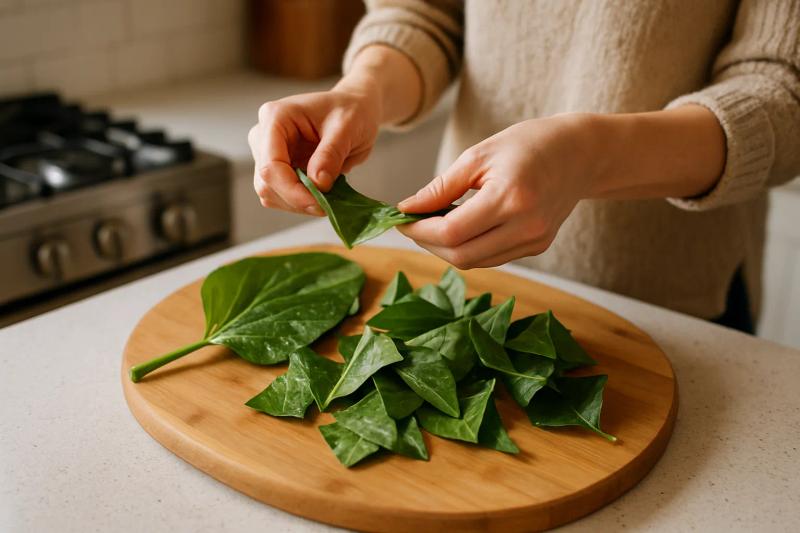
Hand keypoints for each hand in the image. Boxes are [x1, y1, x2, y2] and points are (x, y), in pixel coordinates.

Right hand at [248, 83, 380, 214]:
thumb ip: (330, 154)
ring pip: (270, 194)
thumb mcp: (348, 128)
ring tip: (328, 197)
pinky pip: (280, 196)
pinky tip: (320, 195)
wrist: (355, 111)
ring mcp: (267, 154)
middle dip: (297, 199)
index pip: (270, 165)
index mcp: (275, 118)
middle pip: (266, 183)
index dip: (292, 191)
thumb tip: (318, 183)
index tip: (320, 204)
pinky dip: (300, 202)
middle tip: (328, 205)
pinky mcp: (277, 169)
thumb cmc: (351, 112)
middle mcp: (263, 136)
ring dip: (299, 203)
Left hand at [397, 114, 595, 268]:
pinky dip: (468, 247)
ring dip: (446, 249)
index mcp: (511, 198)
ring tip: (433, 224)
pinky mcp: (538, 247)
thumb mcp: (479, 155)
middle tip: (412, 224)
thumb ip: (442, 186)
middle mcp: (526, 226)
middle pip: (461, 256)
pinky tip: (459, 228)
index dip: (419, 230)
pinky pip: (492, 258)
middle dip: (428, 243)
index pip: (451, 232)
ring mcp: (535, 241)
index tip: (399, 219)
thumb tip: (407, 209)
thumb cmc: (528, 144)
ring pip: (475, 262)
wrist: (580, 154)